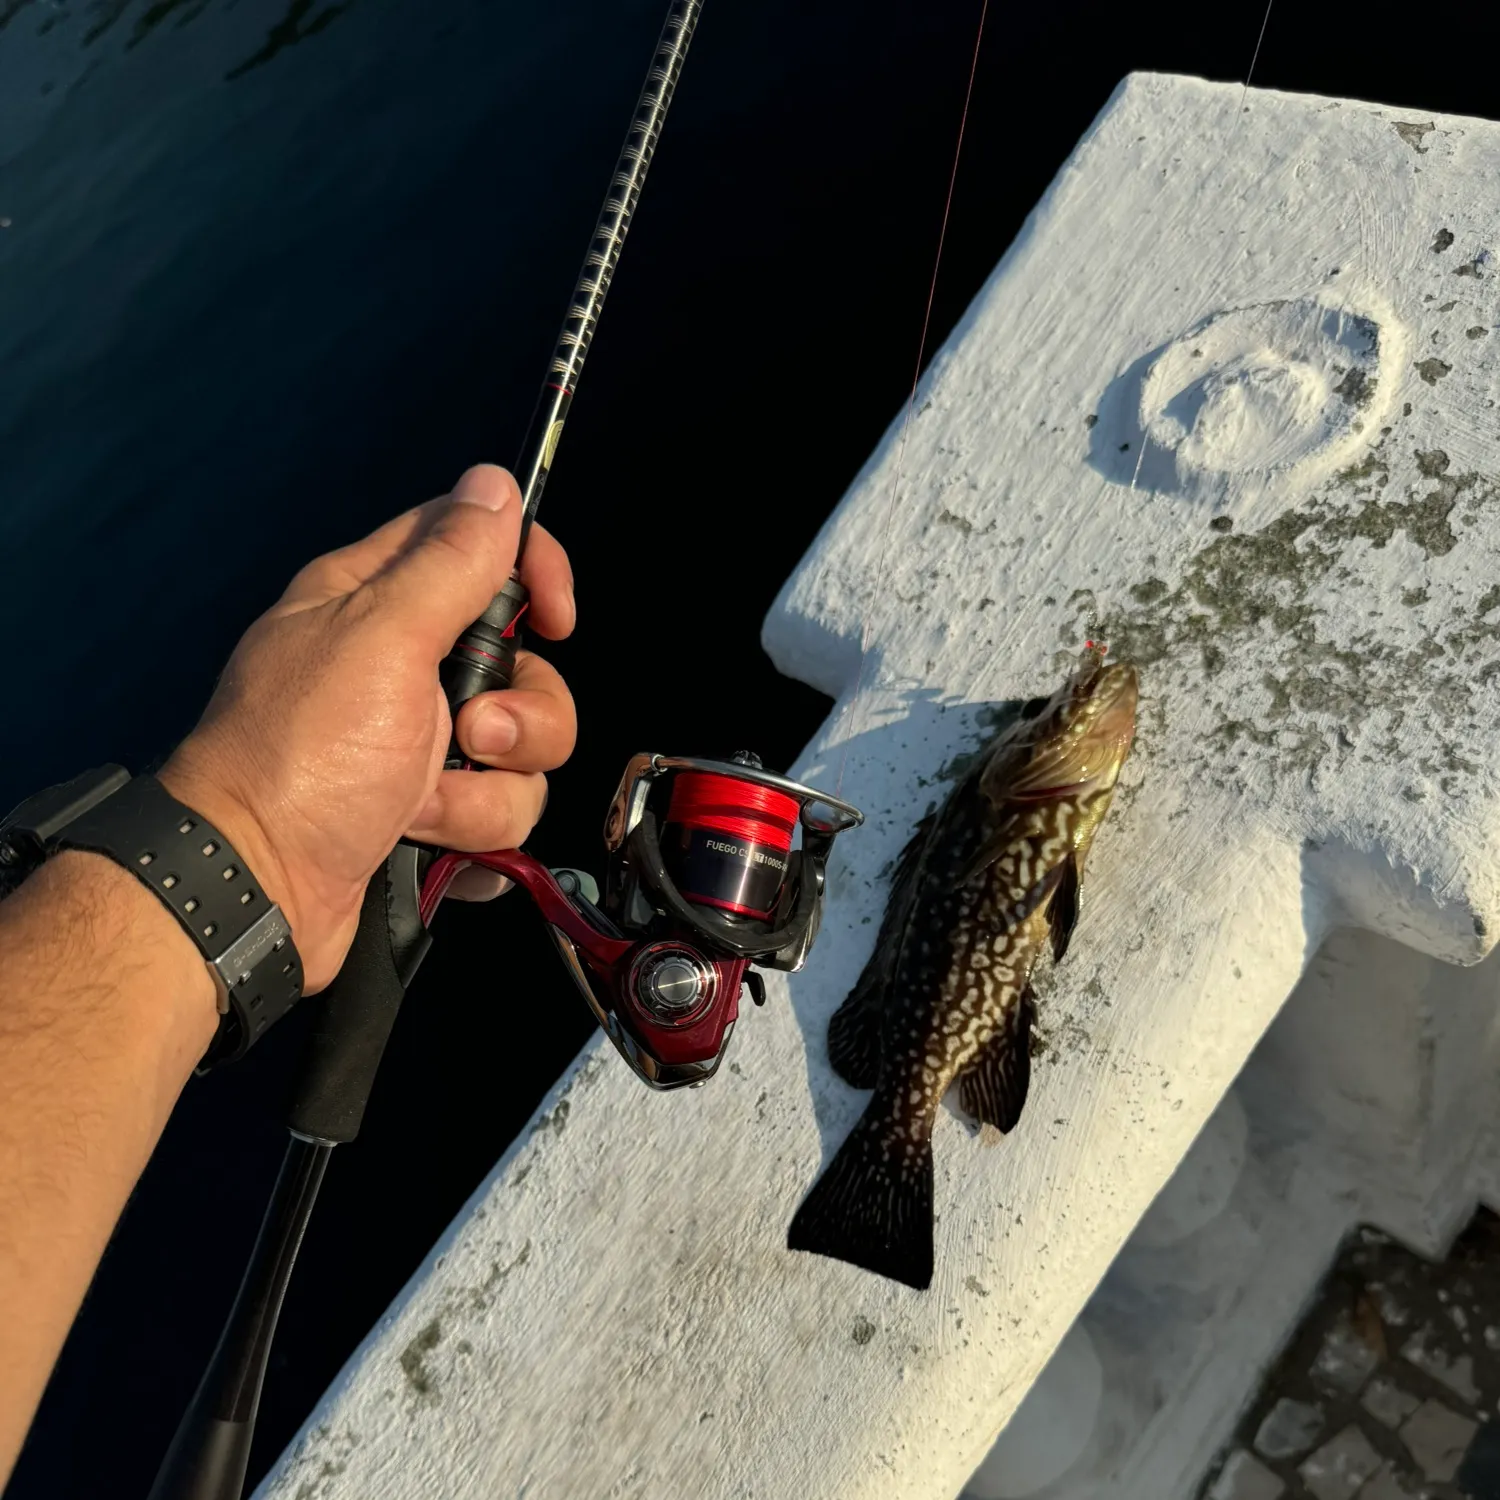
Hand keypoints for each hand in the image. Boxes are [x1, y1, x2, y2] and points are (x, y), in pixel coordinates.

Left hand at [158, 465, 575, 991]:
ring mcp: (419, 746)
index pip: (479, 545)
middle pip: (523, 665)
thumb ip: (449, 563)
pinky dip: (476, 836)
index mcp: (378, 602)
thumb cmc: (300, 758)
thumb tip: (495, 483)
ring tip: (426, 810)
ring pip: (522, 752)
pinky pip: (502, 815)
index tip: (555, 618)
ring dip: (487, 792)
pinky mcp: (431, 814)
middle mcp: (403, 668)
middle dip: (520, 714)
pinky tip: (432, 845)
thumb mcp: (380, 639)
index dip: (532, 571)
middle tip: (471, 734)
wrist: (256, 892)